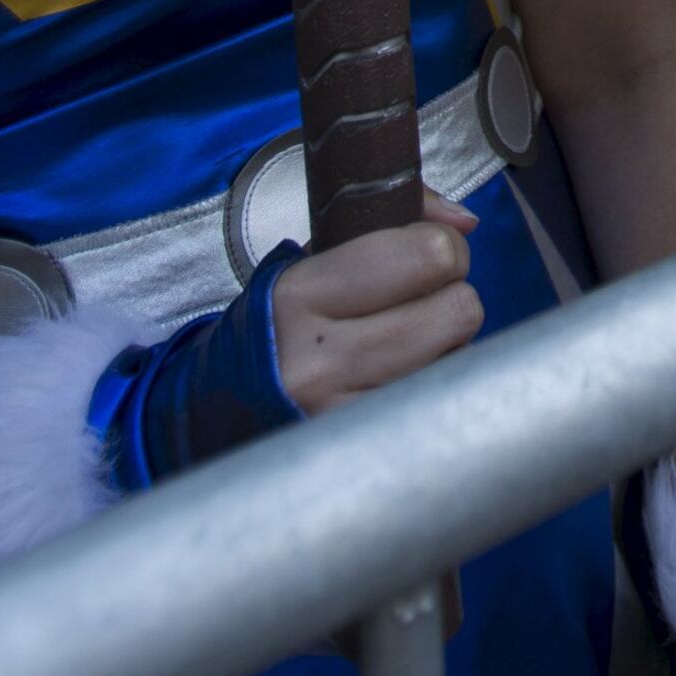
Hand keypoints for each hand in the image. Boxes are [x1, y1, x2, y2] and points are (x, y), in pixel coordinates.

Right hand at [92, 193, 484, 494]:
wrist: (210, 414)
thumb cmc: (277, 325)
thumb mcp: (312, 259)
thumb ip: (390, 218)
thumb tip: (465, 223)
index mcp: (300, 295)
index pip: (428, 255)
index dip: (440, 250)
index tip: (420, 258)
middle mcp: (318, 362)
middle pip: (457, 310)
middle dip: (448, 299)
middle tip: (416, 305)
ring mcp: (340, 419)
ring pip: (458, 363)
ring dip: (445, 350)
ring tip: (402, 348)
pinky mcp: (360, 456)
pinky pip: (437, 409)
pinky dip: (433, 391)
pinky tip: (399, 386)